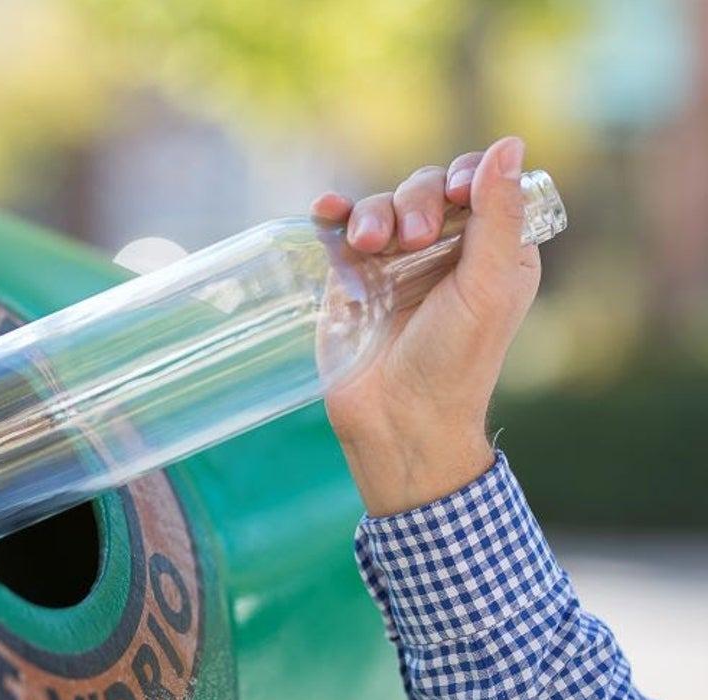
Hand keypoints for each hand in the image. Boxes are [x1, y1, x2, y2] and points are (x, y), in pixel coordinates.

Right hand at [312, 137, 541, 515]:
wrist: (397, 417)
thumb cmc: (455, 361)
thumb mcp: (487, 286)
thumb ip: (497, 215)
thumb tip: (510, 143)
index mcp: (492, 251)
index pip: (479, 185)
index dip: (465, 178)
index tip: (456, 195)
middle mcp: (443, 251)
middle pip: (426, 189)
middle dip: (415, 202)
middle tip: (409, 241)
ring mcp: (394, 264)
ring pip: (381, 206)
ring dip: (373, 214)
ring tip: (368, 247)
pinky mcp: (352, 277)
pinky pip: (341, 229)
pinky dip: (333, 215)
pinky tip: (326, 211)